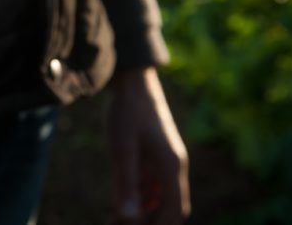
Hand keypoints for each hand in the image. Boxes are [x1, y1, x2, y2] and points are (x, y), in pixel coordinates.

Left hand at [108, 67, 190, 224]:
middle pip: (169, 207)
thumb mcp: (122, 150)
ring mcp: (164, 159)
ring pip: (158, 197)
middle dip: (150, 221)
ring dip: (142, 211)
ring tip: (116, 220)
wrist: (131, 81)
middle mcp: (173, 165)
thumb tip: (128, 218)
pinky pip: (150, 183)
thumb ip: (126, 184)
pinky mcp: (153, 153)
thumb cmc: (127, 113)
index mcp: (171, 166)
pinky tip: (119, 204)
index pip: (175, 210)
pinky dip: (139, 197)